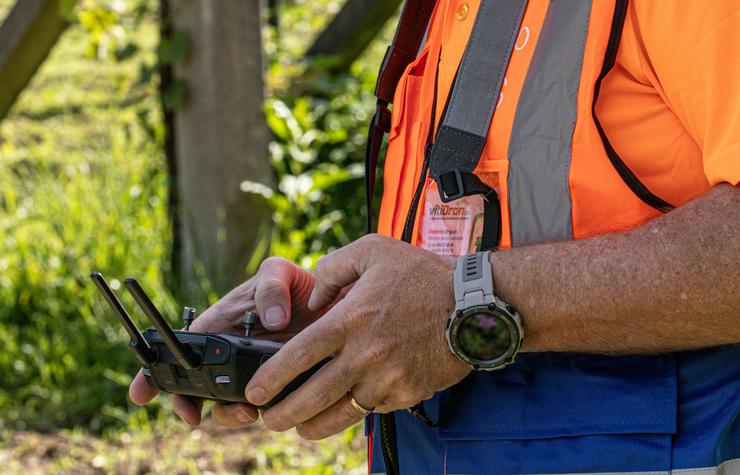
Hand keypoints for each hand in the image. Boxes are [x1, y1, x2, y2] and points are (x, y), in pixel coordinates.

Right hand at [128, 257, 325, 427]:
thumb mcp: (278, 273)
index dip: (153, 375)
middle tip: (196, 413)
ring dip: (228, 417)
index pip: (177, 354)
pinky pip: (264, 412)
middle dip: (189, 407)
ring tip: (247, 411)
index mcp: (218, 329)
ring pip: (227, 409)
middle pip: (196, 391)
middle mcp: (229, 358)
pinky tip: (277, 408)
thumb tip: (273, 321)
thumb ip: (270, 287)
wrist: (333, 305)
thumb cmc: (297, 286)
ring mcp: (253, 377)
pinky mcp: (278, 391)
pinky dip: (264, 416)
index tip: (141, 393)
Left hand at [244, 234, 470, 439]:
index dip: (271, 379)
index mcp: (350, 320)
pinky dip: (355, 411)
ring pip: (341, 415)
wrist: (475, 306)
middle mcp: (365, 355)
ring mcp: (387, 380)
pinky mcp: (406, 395)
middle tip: (267, 420)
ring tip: (300, 427)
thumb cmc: (422, 275)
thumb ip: (333, 267)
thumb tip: (312, 297)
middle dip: (283, 415)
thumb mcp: (373, 250)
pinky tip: (346, 407)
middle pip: (312, 397)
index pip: (298, 357)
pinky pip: (372, 410)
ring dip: (314, 426)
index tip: (256, 391)